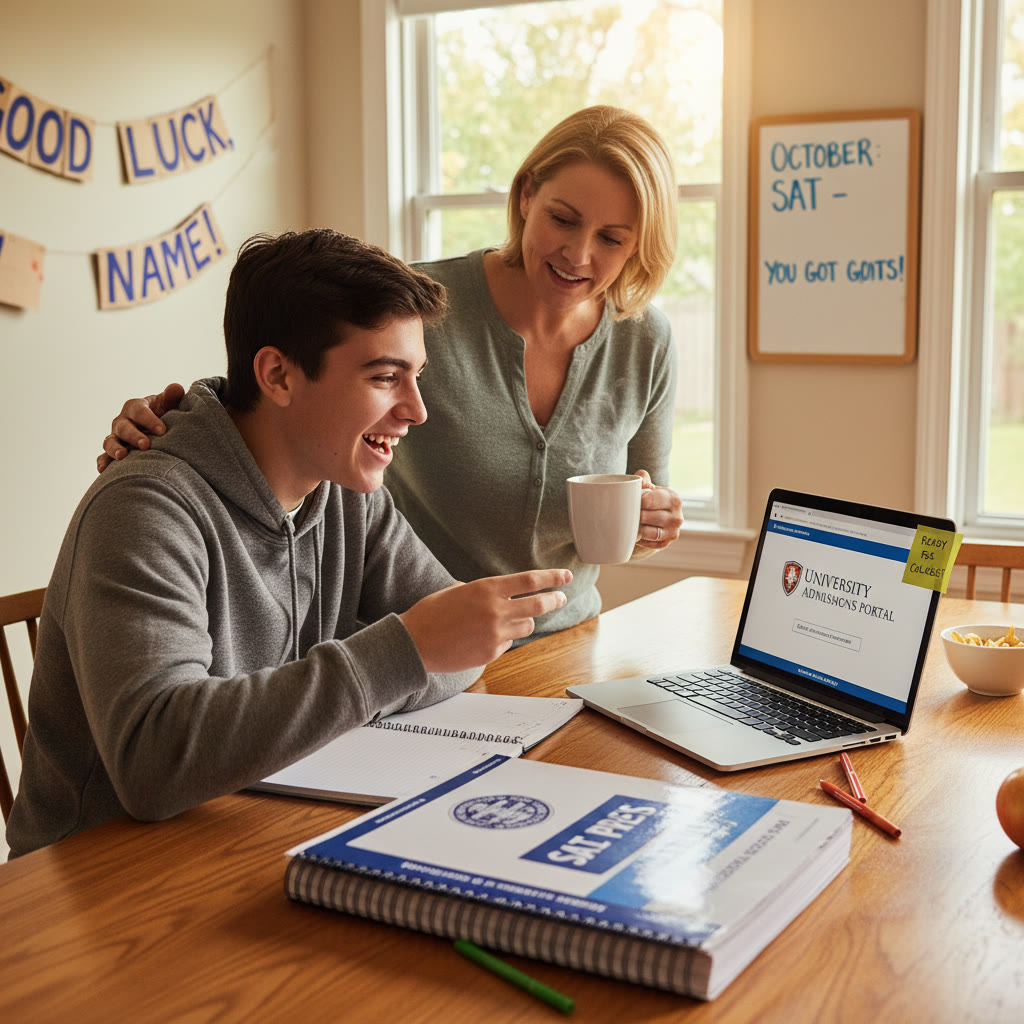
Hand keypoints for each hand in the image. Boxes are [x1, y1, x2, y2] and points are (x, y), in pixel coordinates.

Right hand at [96, 383, 184, 472]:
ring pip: (110, 441)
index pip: (139, 410)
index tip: (162, 430)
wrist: (159, 429)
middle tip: (146, 445)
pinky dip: (103, 462)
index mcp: (135, 407)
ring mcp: (116, 437)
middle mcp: (123, 421)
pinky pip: (104, 456)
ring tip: (122, 456)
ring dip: (114, 448)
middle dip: (133, 435)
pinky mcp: (114, 451)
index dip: (149, 420)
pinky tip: (104, 470)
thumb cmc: (163, 414)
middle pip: (123, 427)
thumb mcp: (168, 404)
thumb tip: (177, 388)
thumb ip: (172, 396)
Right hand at [400, 568, 571, 672]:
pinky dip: (503, 639)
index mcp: (486, 589)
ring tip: (505, 620)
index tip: (565, 576)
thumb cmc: (432, 613)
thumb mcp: (458, 590)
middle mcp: (495, 610)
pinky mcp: (491, 653)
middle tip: (561, 597)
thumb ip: (484, 592)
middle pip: (539, 605)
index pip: (530, 581)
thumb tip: (504, 593)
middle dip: (554, 600)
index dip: (552, 578)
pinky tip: (482, 637)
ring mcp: (495, 634)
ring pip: (526, 626)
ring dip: (523, 621)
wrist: (414, 642)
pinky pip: (508, 643)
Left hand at [634, 469, 683, 549]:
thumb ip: (643, 478)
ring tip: (631, 522)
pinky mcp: (667, 543)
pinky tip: (637, 533)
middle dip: (634, 515)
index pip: (648, 500)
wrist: (658, 515)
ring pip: (647, 532)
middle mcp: (677, 517)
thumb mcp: (648, 486)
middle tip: (627, 513)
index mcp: (674, 499)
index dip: (635, 501)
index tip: (631, 500)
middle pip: (645, 517)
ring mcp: (674, 531)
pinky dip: (641, 539)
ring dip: (637, 528)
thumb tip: (640, 481)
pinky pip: (649, 543)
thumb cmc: (651, 498)